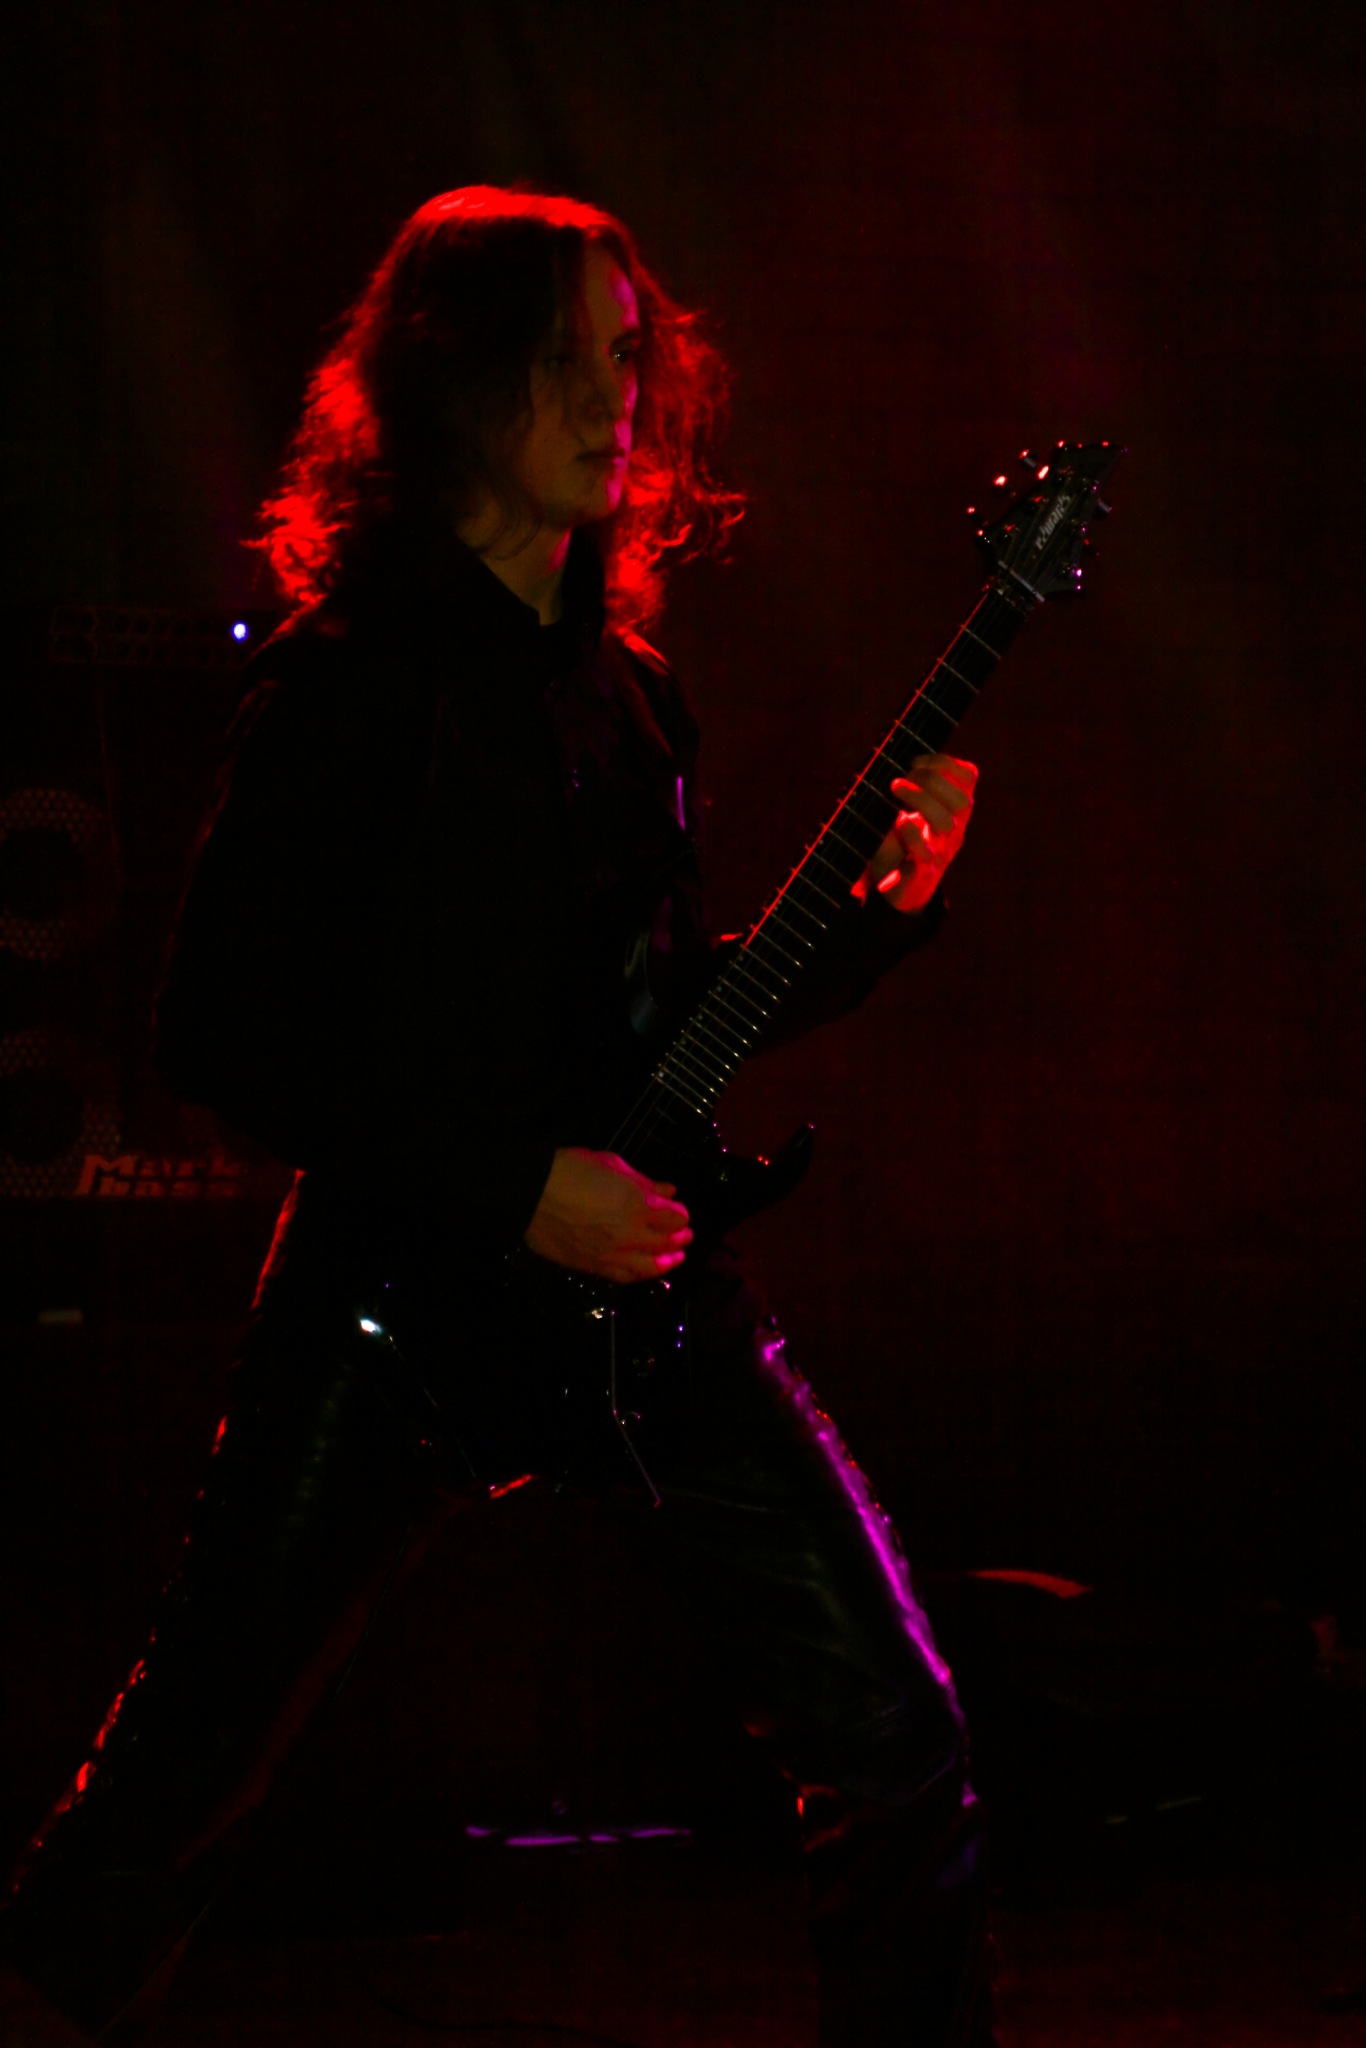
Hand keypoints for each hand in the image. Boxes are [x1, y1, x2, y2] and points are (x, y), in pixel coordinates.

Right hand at [525, 1146, 692, 1283]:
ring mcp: (612, 1254)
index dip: (680, 1213)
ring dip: (667, 1262)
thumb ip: (643, 1181)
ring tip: (675, 1259)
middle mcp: (631, 1234)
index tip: (679, 1210)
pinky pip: (624, 1276)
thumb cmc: (571, 1170)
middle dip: (680, 1238)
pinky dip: (639, 1275)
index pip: (675, 1217)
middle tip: (685, 1236)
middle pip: (667, 1242)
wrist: (531, 1195)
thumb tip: (668, 1190)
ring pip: (650, 1266)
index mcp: (639, 1204)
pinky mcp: (593, 1267)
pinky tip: (645, 1271)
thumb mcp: (611, 1164)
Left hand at [857, 752, 977, 913]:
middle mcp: (953, 829)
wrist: (899, 890)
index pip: (968, 777)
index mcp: (953, 810)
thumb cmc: (903, 842)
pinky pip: (926, 854)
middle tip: (900, 779)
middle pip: (961, 799)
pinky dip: (912, 835)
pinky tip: (900, 822)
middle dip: (931, 780)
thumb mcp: (911, 810)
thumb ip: (913, 785)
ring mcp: (941, 852)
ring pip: (947, 822)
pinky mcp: (923, 873)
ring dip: (921, 800)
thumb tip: (895, 754)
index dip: (946, 762)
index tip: (916, 760)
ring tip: (895, 789)